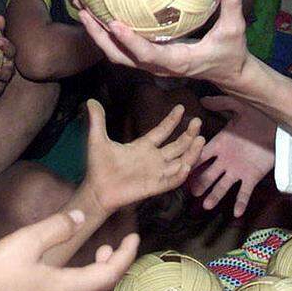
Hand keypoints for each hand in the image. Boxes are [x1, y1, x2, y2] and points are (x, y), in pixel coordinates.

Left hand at [79, 0, 250, 88]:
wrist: (228, 73)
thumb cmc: (231, 52)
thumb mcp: (234, 29)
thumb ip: (232, 2)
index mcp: (177, 62)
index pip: (148, 56)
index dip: (130, 41)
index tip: (114, 23)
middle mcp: (159, 66)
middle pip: (120, 57)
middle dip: (99, 36)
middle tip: (84, 11)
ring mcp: (152, 65)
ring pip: (117, 54)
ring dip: (98, 34)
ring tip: (83, 9)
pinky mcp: (150, 59)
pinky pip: (123, 49)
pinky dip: (109, 33)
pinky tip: (101, 11)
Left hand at [80, 100, 203, 214]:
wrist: (96, 190)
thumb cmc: (99, 166)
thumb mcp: (97, 139)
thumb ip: (97, 120)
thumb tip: (90, 100)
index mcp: (143, 147)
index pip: (162, 132)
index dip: (172, 120)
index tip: (181, 108)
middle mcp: (153, 159)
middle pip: (177, 146)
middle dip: (188, 134)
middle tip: (198, 121)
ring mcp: (155, 173)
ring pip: (180, 162)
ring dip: (191, 152)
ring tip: (200, 139)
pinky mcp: (153, 187)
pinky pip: (171, 181)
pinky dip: (180, 174)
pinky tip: (186, 164)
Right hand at [190, 95, 276, 216]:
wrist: (280, 126)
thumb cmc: (258, 116)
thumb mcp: (240, 107)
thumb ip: (222, 104)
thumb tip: (202, 100)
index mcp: (219, 144)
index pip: (201, 155)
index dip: (191, 161)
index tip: (179, 168)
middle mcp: (225, 160)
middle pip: (208, 174)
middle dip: (200, 183)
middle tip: (191, 192)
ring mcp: (238, 170)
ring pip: (223, 186)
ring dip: (215, 196)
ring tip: (207, 206)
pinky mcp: (252, 177)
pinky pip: (244, 192)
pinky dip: (240, 203)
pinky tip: (236, 213)